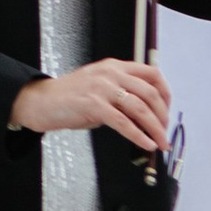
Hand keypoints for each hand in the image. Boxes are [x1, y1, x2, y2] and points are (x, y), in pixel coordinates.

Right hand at [9, 59, 172, 148]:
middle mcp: (111, 74)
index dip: (165, 93)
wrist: (42, 101)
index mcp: (115, 66)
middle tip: (164, 131)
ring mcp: (102, 89)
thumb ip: (121, 91)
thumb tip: (145, 111)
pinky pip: (124, 123)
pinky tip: (145, 144)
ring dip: (155, 129)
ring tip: (160, 142)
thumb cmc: (69, 96)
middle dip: (163, 116)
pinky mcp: (94, 106)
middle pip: (150, 93)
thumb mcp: (99, 85)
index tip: (167, 110)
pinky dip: (138, 136)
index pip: (152, 74)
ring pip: (140, 109)